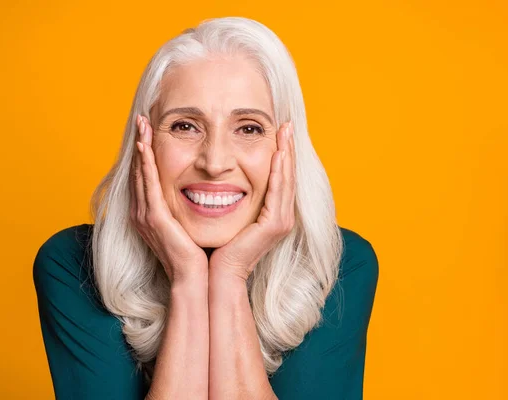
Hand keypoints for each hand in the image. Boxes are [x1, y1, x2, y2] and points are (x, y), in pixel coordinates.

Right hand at [130, 114, 207, 283]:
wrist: (192, 279)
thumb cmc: (194, 255)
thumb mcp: (186, 225)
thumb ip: (184, 209)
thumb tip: (199, 191)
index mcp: (149, 213)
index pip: (145, 175)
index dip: (145, 152)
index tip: (149, 131)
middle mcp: (142, 211)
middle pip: (139, 169)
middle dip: (139, 143)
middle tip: (142, 118)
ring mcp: (145, 214)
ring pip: (140, 172)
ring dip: (140, 146)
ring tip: (142, 123)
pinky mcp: (154, 218)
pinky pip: (148, 184)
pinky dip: (145, 163)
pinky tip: (144, 145)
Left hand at [209, 121, 295, 281]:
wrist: (219, 272)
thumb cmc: (220, 244)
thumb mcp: (232, 214)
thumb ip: (237, 198)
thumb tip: (226, 176)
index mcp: (274, 214)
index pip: (281, 178)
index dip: (282, 154)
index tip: (279, 131)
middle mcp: (283, 217)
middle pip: (288, 176)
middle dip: (287, 149)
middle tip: (286, 125)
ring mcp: (282, 222)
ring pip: (286, 180)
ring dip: (286, 154)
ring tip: (284, 132)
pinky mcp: (275, 225)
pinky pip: (278, 192)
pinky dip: (278, 171)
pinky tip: (277, 154)